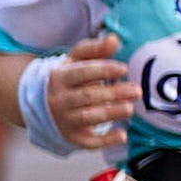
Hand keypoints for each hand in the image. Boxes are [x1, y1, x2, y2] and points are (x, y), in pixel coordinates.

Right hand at [47, 28, 135, 149]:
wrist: (43, 104)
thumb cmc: (69, 77)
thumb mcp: (77, 60)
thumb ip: (96, 49)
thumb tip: (114, 38)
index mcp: (60, 78)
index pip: (81, 73)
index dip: (102, 70)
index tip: (123, 69)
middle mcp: (59, 100)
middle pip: (88, 96)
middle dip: (113, 93)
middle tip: (137, 90)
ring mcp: (65, 119)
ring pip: (88, 117)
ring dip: (110, 113)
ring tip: (130, 108)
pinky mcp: (72, 136)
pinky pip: (88, 142)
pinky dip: (105, 141)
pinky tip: (123, 135)